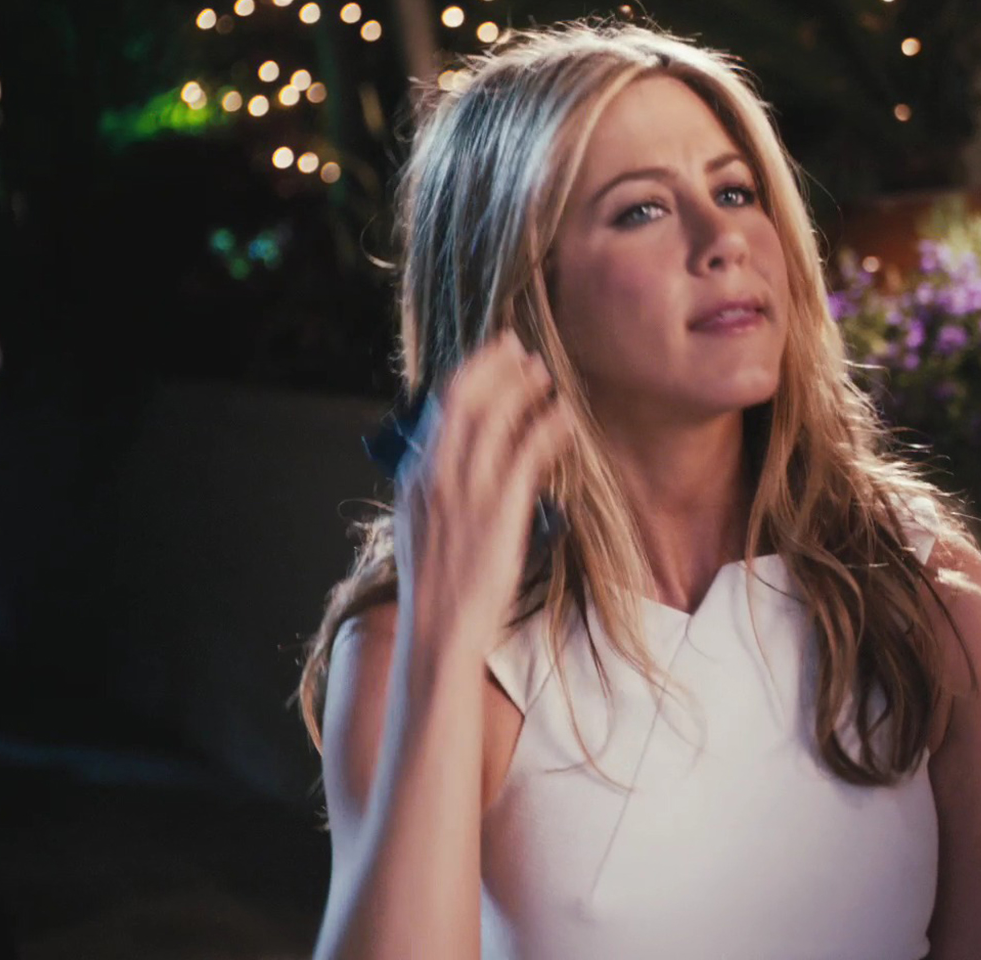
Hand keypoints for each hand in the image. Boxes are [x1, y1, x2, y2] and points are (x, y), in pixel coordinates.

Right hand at [393, 331, 572, 659]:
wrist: (438, 631)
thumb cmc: (438, 584)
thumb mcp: (423, 525)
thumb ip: (437, 486)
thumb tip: (456, 455)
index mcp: (414, 476)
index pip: (440, 406)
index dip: (471, 372)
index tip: (494, 354)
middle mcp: (435, 475)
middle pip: (465, 398)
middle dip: (496, 366)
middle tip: (523, 350)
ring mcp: (465, 492)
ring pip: (495, 418)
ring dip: (524, 389)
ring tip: (547, 376)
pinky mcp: (497, 512)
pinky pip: (527, 454)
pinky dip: (548, 428)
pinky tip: (565, 418)